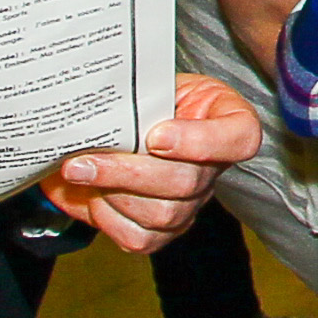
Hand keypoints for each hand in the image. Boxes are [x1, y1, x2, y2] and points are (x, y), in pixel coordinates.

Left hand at [43, 75, 262, 250]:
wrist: (128, 125)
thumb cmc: (148, 97)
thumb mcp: (156, 79)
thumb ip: (143, 92)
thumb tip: (99, 109)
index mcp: (228, 121)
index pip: (241, 138)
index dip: (200, 142)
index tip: (156, 135)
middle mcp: (214, 169)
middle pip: (187, 182)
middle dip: (127, 172)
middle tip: (82, 161)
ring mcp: (192, 204)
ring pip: (161, 214)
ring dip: (110, 193)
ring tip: (76, 172)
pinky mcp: (165, 231)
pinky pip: (138, 238)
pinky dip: (106, 217)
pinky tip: (90, 194)